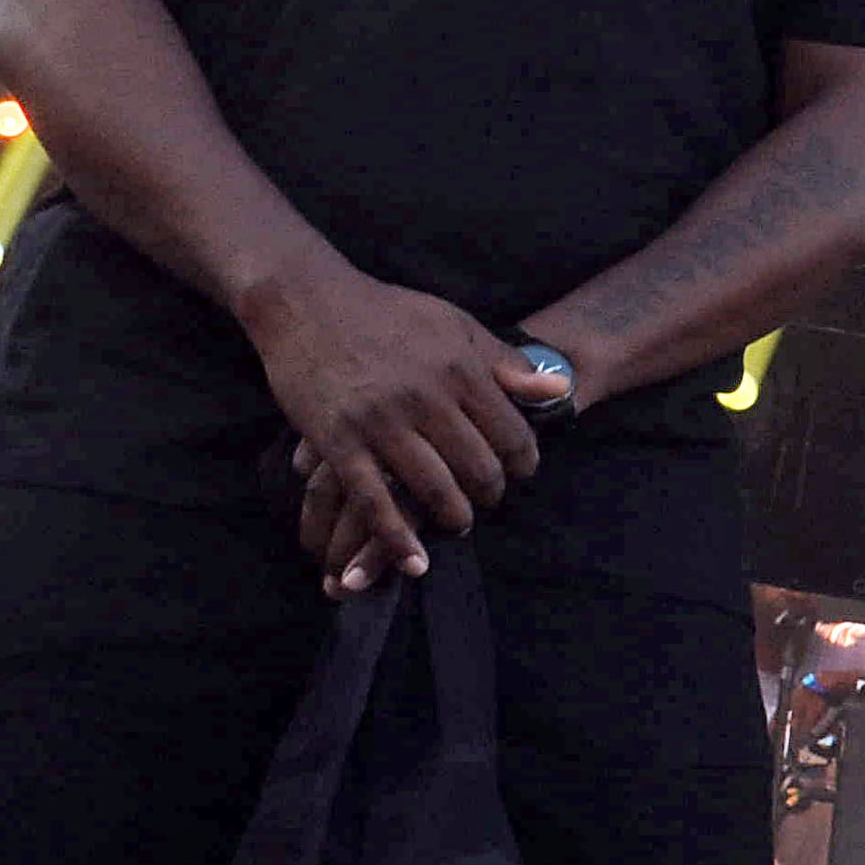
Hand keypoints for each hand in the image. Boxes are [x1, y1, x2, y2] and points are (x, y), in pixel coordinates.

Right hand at [247, 262, 556, 592]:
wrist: (305, 303)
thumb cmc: (386, 312)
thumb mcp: (454, 323)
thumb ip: (504, 362)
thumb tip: (559, 389)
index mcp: (459, 370)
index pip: (513, 434)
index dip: (524, 463)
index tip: (520, 472)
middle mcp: (426, 399)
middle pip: (480, 468)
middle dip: (491, 493)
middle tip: (487, 499)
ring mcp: (380, 423)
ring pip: (435, 489)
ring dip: (454, 517)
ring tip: (458, 521)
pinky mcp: (338, 442)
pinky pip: (374, 501)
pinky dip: (398, 539)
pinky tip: (415, 562)